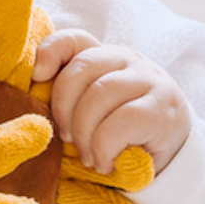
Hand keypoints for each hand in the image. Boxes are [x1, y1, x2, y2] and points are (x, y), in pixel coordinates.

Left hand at [33, 28, 189, 174]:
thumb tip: (36, 75)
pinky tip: (106, 163)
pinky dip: (104, 149)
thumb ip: (67, 92)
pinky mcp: (162, 109)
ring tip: (88, 157)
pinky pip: (120, 123)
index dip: (51, 51)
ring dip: (84, 135)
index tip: (37, 76)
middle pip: (81, 69)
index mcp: (106, 58)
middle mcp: (130, 60)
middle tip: (67, 139)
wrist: (168, 159)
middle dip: (63, 109)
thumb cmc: (118, 135)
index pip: (75, 40)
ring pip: (99, 95)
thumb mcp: (89, 111)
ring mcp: (150, 81)